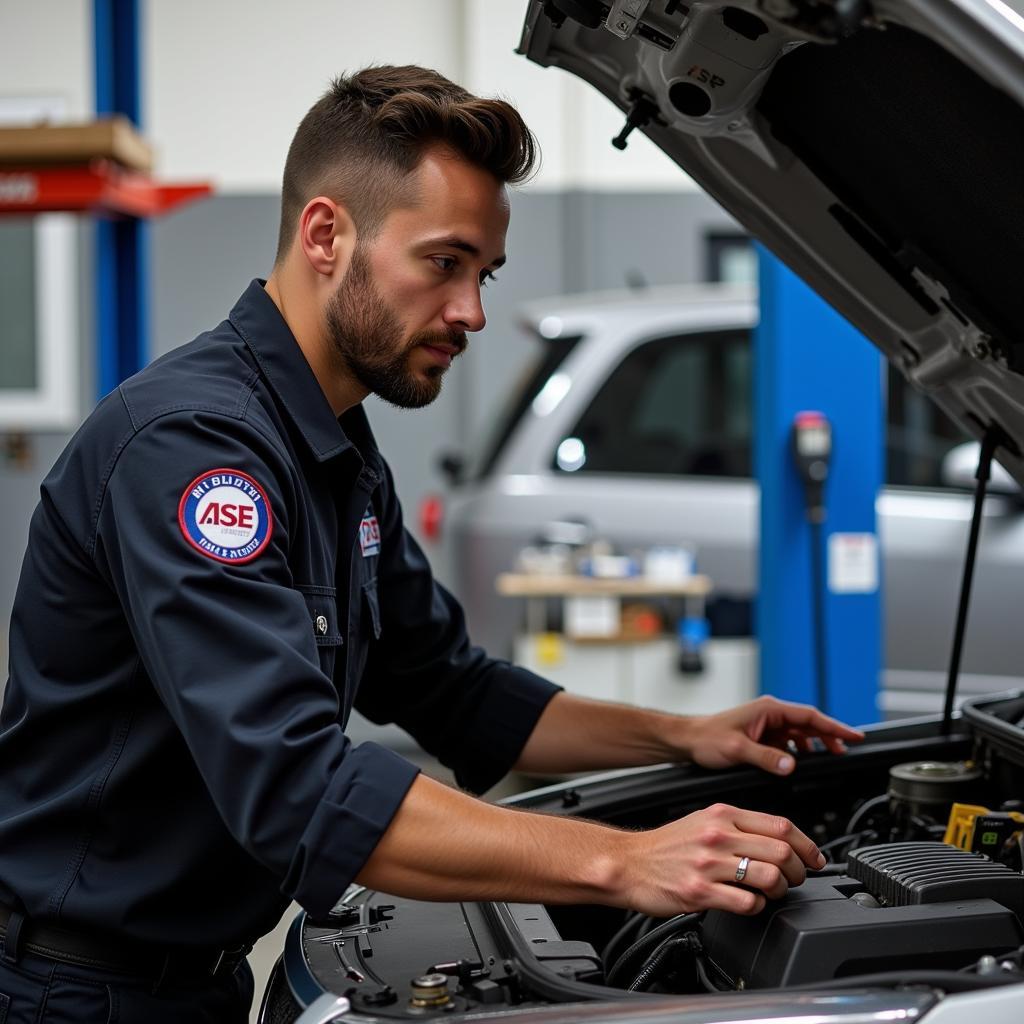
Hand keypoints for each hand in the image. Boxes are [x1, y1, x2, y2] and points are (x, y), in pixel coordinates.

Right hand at [623, 802, 824, 915]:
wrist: (628, 862)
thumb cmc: (665, 845)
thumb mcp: (703, 821)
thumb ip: (738, 825)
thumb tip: (778, 839)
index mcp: (722, 814)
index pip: (780, 825)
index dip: (807, 845)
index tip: (814, 859)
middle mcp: (717, 835)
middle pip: (782, 851)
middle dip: (799, 871)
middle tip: (796, 880)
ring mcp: (709, 864)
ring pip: (769, 877)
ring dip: (781, 890)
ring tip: (773, 893)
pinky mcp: (700, 892)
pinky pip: (747, 902)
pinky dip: (758, 907)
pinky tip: (750, 904)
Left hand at [678, 695, 864, 776]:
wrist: (688, 740)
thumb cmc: (707, 739)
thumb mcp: (737, 749)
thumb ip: (765, 757)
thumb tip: (791, 764)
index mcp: (768, 710)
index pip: (810, 716)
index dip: (835, 727)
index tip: (854, 736)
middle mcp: (769, 714)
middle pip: (809, 723)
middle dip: (830, 735)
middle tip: (848, 750)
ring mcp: (766, 724)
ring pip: (800, 732)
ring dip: (815, 743)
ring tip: (830, 756)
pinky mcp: (761, 735)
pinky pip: (788, 740)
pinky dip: (799, 749)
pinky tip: (802, 761)